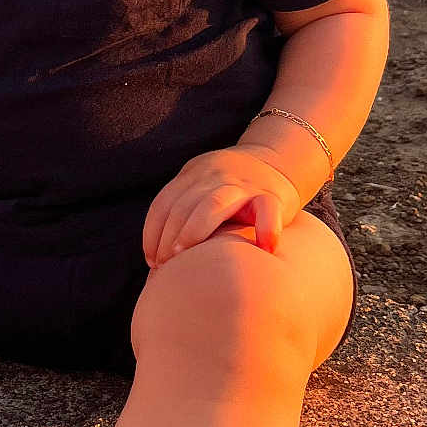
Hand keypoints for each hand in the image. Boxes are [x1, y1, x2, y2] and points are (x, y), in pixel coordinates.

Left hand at [142, 146, 301, 268]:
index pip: (164, 203)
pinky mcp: (272, 195)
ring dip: (194, 230)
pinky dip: (266, 227)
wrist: (276, 159)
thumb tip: (155, 255)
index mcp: (193, 175)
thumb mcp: (202, 185)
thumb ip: (184, 208)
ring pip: (213, 204)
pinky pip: (267, 210)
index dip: (152, 233)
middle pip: (183, 206)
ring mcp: (243, 185)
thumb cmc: (231, 188)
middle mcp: (215, 177)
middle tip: (164, 266)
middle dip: (168, 238)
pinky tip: (265, 248)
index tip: (151, 260)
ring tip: (185, 257)